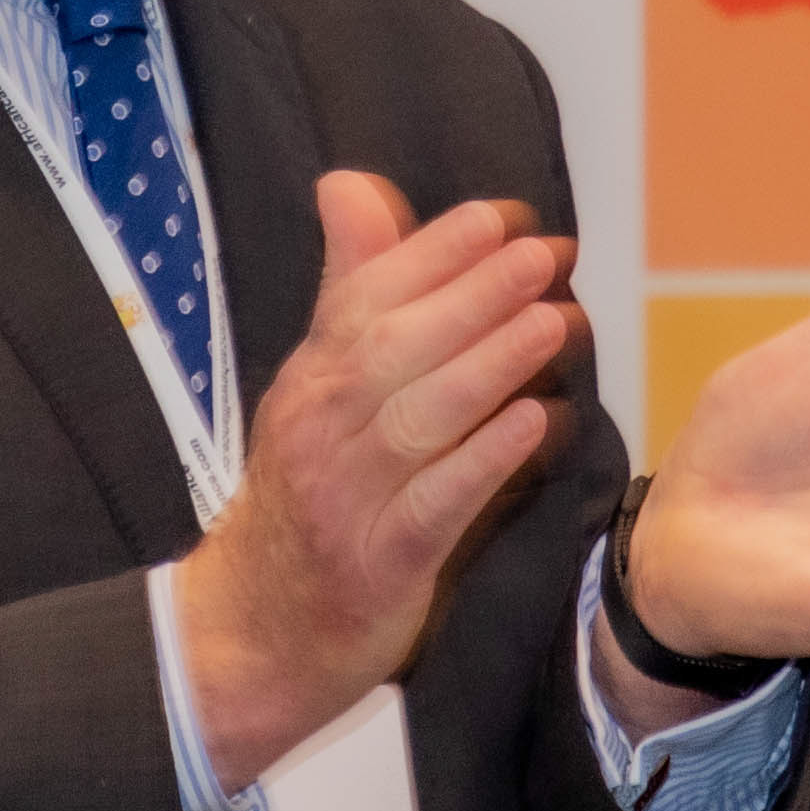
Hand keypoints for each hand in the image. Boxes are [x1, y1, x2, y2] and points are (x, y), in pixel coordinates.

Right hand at [177, 172, 577, 790]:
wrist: (255, 627)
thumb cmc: (307, 495)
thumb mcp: (316, 387)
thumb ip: (352, 290)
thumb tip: (351, 183)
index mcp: (308, 379)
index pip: (365, 296)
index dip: (434, 252)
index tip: (500, 217)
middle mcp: (318, 429)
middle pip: (392, 346)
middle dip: (472, 294)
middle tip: (544, 255)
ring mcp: (346, 498)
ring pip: (417, 418)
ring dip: (489, 365)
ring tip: (554, 323)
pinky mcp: (379, 563)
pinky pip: (435, 504)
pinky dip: (485, 460)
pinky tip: (535, 425)